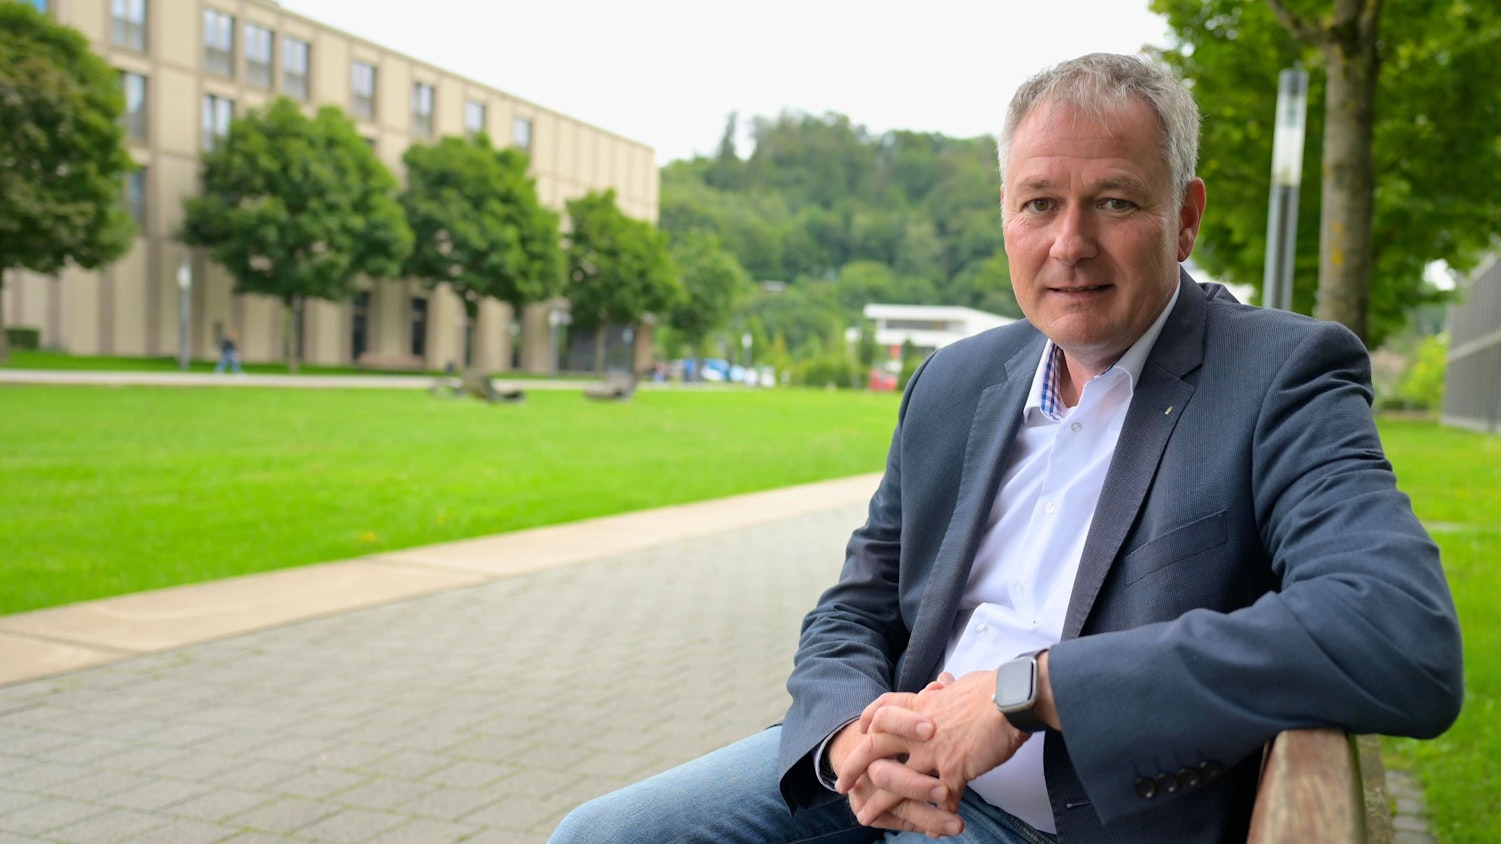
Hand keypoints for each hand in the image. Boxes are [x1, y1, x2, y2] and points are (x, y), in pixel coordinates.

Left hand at [840, 671, 1033, 834]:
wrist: (1011, 699)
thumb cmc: (993, 689)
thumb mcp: (961, 684)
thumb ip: (947, 690)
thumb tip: (944, 683)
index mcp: (921, 705)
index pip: (884, 709)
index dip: (868, 720)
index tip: (860, 731)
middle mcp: (919, 729)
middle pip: (874, 747)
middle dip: (854, 767)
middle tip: (842, 785)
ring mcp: (933, 751)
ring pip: (896, 781)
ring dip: (879, 803)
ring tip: (865, 816)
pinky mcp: (953, 771)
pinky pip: (939, 801)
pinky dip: (935, 818)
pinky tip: (932, 830)